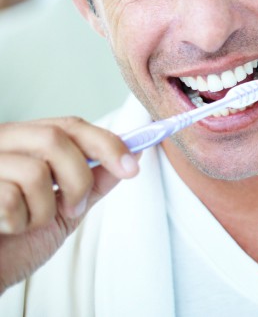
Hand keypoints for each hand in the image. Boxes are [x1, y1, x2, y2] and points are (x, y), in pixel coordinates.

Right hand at [0, 117, 138, 293]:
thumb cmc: (15, 245)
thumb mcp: (64, 211)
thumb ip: (94, 182)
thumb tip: (132, 156)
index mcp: (26, 142)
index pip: (71, 125)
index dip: (106, 143)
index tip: (131, 166)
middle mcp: (3, 142)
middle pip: (56, 137)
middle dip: (78, 179)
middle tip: (73, 209)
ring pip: (36, 170)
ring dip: (45, 209)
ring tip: (29, 224)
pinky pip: (11, 197)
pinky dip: (19, 222)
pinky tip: (7, 228)